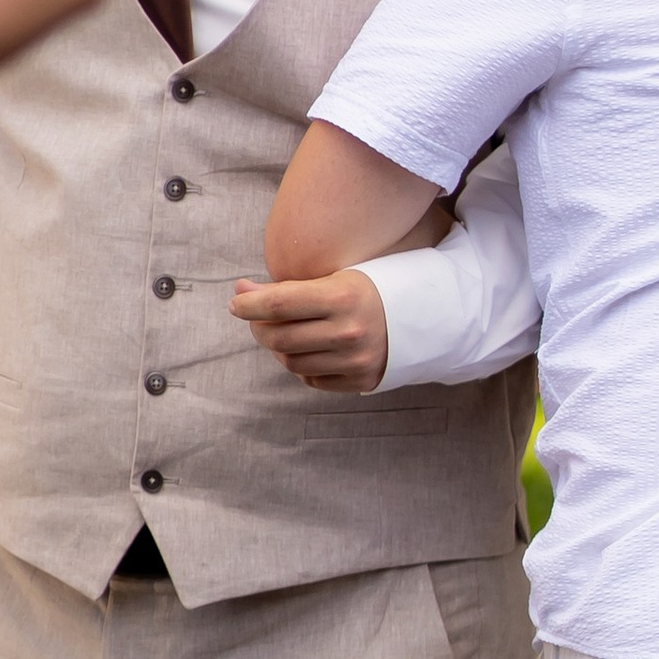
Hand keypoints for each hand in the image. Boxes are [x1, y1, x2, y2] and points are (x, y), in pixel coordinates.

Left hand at [229, 269, 389, 392]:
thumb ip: (287, 288)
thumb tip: (240, 291)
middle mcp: (348, 331)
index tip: (236, 303)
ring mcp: (355, 360)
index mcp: (342, 297)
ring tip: (284, 333)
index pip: (279, 304)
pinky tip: (310, 349)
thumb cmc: (369, 290)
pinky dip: (302, 365)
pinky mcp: (360, 381)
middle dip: (259, 328)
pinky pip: (312, 379)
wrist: (422, 316)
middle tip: (258, 320)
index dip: (249, 305)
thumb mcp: (334, 277)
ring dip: (278, 349)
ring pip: (291, 362)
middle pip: (279, 338)